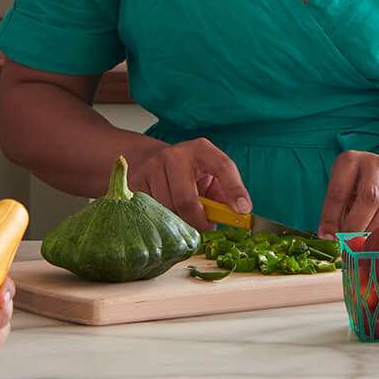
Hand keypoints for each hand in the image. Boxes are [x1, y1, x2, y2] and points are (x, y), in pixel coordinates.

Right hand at [130, 138, 251, 234]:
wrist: (150, 161)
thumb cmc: (189, 174)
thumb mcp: (211, 177)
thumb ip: (226, 195)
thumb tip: (239, 215)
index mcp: (201, 150)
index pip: (222, 166)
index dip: (234, 189)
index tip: (242, 209)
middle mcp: (175, 155)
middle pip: (187, 200)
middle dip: (197, 222)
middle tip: (204, 228)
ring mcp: (152, 166)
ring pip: (166, 210)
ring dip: (177, 222)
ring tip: (183, 218)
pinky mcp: (135, 180)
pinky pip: (150, 211)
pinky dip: (160, 219)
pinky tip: (165, 213)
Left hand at [317, 153, 378, 237]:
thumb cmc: (357, 186)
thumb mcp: (342, 191)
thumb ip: (335, 212)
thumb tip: (329, 237)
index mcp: (350, 161)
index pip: (338, 191)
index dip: (331, 217)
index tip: (328, 236)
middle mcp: (375, 165)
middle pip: (369, 196)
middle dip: (356, 224)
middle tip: (347, 242)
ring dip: (374, 230)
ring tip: (362, 243)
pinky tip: (377, 241)